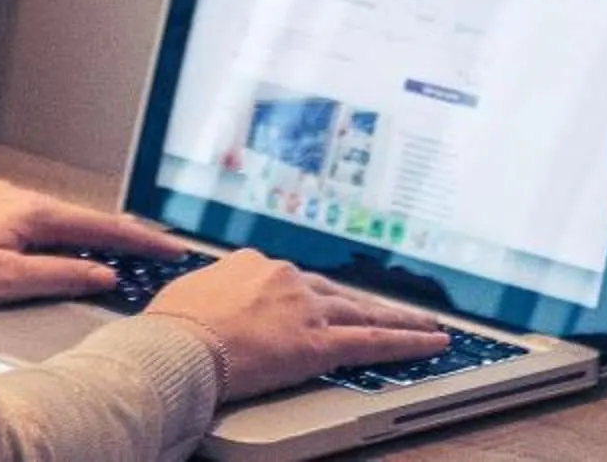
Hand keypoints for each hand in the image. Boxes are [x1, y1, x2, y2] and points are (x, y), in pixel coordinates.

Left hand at [0, 181, 193, 307]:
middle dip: (122, 235)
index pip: (101, 226)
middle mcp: (17, 195)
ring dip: (91, 235)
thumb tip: (104, 274)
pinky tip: (64, 246)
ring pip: (58, 218)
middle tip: (158, 252)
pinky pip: (35, 220)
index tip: (173, 247)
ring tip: (122, 253)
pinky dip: (61, 234)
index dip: (140, 239)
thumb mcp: (6, 279)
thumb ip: (59, 274)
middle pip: (83, 218)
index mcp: (30, 210)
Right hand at [144, 251, 449, 400]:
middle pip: (337, 293)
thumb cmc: (174, 325)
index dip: (313, 298)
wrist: (180, 343)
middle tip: (398, 309)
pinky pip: (374, 343)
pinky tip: (432, 343)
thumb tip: (203, 304)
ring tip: (427, 325)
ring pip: (364, 314)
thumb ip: (211, 296)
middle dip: (368, 305)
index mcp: (254, 263)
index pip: (294, 282)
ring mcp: (306, 308)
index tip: (321, 305)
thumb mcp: (189, 295)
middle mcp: (286, 278)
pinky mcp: (320, 343)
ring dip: (400, 320)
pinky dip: (408, 343)